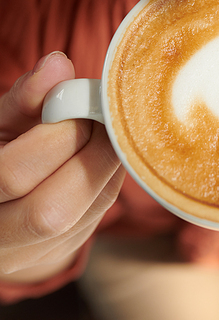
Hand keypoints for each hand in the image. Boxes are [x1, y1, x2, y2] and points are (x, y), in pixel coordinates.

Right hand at [0, 52, 124, 283]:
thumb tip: (59, 64)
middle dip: (88, 155)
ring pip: (80, 219)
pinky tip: (103, 151)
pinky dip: (107, 177)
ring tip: (104, 129)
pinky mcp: (60, 252)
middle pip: (49, 212)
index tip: (79, 102)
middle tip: (101, 118)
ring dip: (105, 165)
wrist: (2, 196)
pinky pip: (96, 217)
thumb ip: (27, 96)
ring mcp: (28, 256)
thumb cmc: (2, 145)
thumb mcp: (2, 121)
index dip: (55, 135)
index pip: (12, 175)